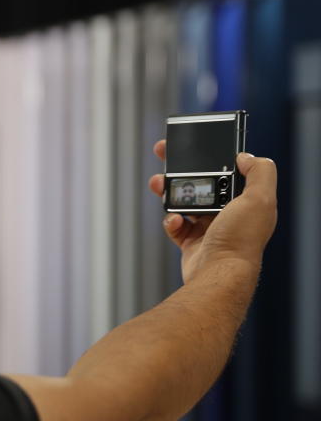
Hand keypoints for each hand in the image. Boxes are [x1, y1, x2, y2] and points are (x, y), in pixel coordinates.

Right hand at [148, 141, 276, 283]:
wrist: (217, 273)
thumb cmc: (240, 241)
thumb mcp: (259, 199)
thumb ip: (260, 172)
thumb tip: (246, 157)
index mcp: (246, 201)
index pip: (228, 171)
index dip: (211, 157)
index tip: (195, 147)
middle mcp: (229, 214)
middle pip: (202, 184)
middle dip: (182, 172)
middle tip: (165, 161)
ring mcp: (209, 227)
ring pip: (185, 201)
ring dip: (170, 192)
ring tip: (161, 187)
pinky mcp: (192, 241)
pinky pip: (176, 224)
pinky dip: (171, 220)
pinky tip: (176, 220)